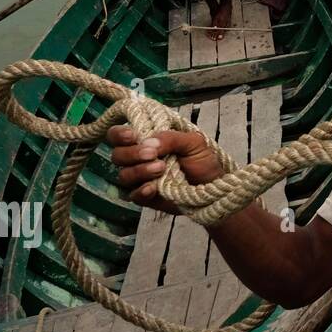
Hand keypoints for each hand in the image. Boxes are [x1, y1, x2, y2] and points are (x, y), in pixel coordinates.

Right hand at [107, 125, 222, 213]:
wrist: (213, 186)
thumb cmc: (202, 160)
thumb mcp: (193, 142)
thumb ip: (171, 138)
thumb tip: (149, 142)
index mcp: (147, 140)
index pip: (119, 135)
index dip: (119, 134)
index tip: (132, 136)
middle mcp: (138, 159)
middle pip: (117, 155)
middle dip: (132, 154)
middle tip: (152, 154)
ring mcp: (140, 179)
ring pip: (124, 175)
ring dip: (140, 171)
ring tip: (161, 169)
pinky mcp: (145, 197)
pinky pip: (133, 195)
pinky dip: (141, 190)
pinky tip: (153, 188)